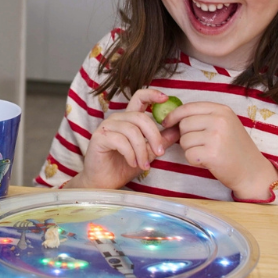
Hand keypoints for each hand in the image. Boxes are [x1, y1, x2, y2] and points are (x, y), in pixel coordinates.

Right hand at [65, 89, 179, 189]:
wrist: (104, 183)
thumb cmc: (123, 167)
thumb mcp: (148, 154)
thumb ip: (160, 141)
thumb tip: (177, 130)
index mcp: (128, 119)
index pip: (139, 98)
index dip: (152, 94)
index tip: (165, 98)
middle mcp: (117, 119)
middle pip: (140, 117)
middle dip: (154, 136)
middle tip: (160, 153)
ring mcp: (106, 127)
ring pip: (132, 131)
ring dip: (141, 150)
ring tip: (144, 165)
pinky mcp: (99, 137)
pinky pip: (120, 141)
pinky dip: (130, 154)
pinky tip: (132, 163)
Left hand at [161, 102, 277, 200]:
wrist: (253, 172)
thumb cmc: (235, 149)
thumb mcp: (224, 125)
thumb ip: (202, 118)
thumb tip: (170, 119)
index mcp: (222, 110)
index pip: (188, 107)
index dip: (174, 115)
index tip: (167, 123)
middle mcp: (219, 120)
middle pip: (184, 124)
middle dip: (186, 136)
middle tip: (201, 145)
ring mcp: (216, 136)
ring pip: (184, 140)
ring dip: (190, 149)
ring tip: (207, 153)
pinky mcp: (212, 154)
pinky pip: (188, 155)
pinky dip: (194, 161)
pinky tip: (208, 161)